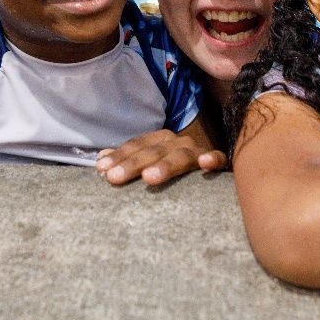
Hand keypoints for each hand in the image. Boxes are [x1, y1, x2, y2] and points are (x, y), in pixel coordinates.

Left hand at [95, 129, 226, 185]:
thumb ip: (128, 159)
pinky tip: (205, 163)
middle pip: (154, 151)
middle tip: (114, 178)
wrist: (209, 167)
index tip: (101, 169)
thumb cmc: (172, 169)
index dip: (120, 155)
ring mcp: (198, 151)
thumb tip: (101, 159)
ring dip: (165, 165)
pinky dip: (212, 159)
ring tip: (148, 178)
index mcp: (161, 140)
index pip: (137, 145)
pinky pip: (218, 159)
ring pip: (181, 156)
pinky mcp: (218, 163)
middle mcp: (178, 142)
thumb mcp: (149, 163)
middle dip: (132, 164)